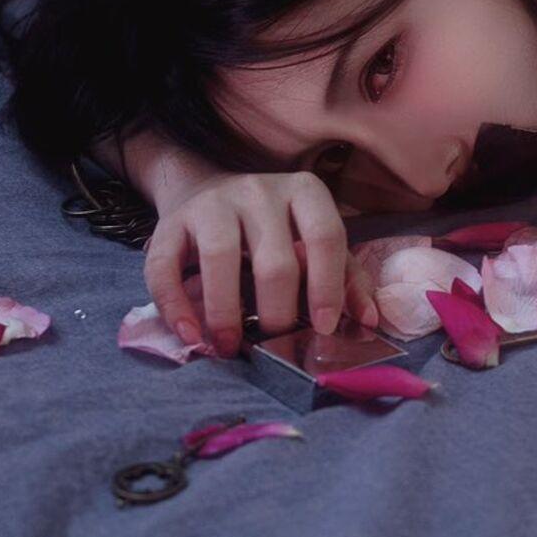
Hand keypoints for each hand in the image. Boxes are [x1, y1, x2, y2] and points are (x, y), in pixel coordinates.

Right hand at [142, 170, 378, 355]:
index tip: (323, 328)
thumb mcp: (314, 243)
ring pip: (220, 256)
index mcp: (304, 192)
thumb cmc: (274, 230)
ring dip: (226, 311)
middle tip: (275, 344)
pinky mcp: (172, 221)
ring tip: (229, 345)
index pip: (325, 237)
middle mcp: (259, 190)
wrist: (206, 192)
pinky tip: (190, 334)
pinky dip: (175, 304)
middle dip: (277, 312)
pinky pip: (167, 265)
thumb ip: (346, 278)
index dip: (328, 286)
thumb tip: (369, 321)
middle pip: (274, 258)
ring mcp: (213, 203)